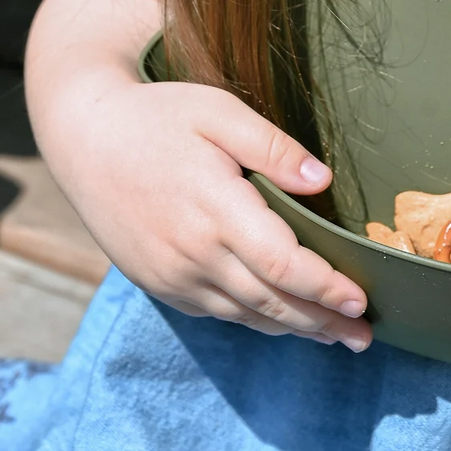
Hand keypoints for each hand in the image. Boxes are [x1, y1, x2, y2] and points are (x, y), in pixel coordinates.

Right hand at [62, 77, 371, 348]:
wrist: (85, 139)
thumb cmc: (158, 118)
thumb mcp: (218, 112)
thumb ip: (273, 147)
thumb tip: (322, 180)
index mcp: (215, 209)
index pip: (283, 264)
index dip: (325, 287)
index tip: (360, 299)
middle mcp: (193, 253)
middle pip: (270, 301)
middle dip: (321, 322)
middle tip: (365, 338)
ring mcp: (173, 275)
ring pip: (245, 314)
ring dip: (293, 329)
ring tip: (334, 338)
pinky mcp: (159, 284)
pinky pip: (217, 311)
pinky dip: (254, 319)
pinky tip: (280, 319)